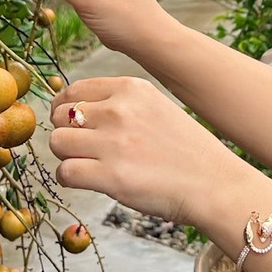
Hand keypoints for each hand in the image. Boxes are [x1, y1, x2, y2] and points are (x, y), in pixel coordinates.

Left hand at [47, 76, 253, 228]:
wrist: (213, 184)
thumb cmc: (185, 150)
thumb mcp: (155, 107)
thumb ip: (118, 104)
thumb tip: (72, 109)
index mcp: (130, 88)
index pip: (73, 90)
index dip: (65, 110)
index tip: (73, 126)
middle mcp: (120, 110)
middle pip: (59, 115)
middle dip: (66, 133)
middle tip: (84, 150)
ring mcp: (114, 142)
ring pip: (57, 142)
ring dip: (67, 156)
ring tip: (88, 165)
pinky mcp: (111, 176)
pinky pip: (65, 172)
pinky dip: (70, 179)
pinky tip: (88, 181)